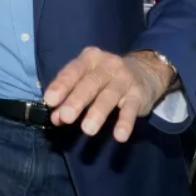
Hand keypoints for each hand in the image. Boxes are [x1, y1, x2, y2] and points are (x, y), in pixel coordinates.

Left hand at [43, 47, 174, 142]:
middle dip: (77, 100)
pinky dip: (125, 122)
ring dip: (98, 112)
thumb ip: (69, 98)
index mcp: (90, 59)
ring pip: (109, 96)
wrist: (145, 71)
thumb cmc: (105, 78)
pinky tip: (119, 136)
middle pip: (90, 83)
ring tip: (88, 130)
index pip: (73, 71)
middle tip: (66, 117)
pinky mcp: (138, 95)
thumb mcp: (86, 82)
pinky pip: (131, 109)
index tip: (50, 101)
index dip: (61, 85)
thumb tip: (56, 118)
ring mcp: (124, 79)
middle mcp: (108, 65)